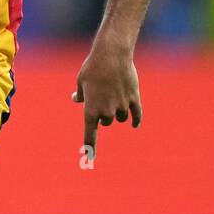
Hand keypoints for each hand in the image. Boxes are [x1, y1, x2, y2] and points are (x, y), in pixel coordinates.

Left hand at [72, 37, 141, 163]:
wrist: (112, 54)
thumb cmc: (92, 67)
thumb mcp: (81, 80)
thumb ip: (81, 94)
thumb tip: (77, 99)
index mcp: (91, 110)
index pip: (90, 134)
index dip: (90, 148)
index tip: (89, 159)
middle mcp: (106, 111)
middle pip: (107, 122)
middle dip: (105, 114)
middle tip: (103, 97)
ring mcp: (122, 106)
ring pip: (120, 117)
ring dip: (118, 112)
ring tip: (114, 95)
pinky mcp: (134, 98)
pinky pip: (136, 114)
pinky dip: (136, 119)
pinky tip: (135, 124)